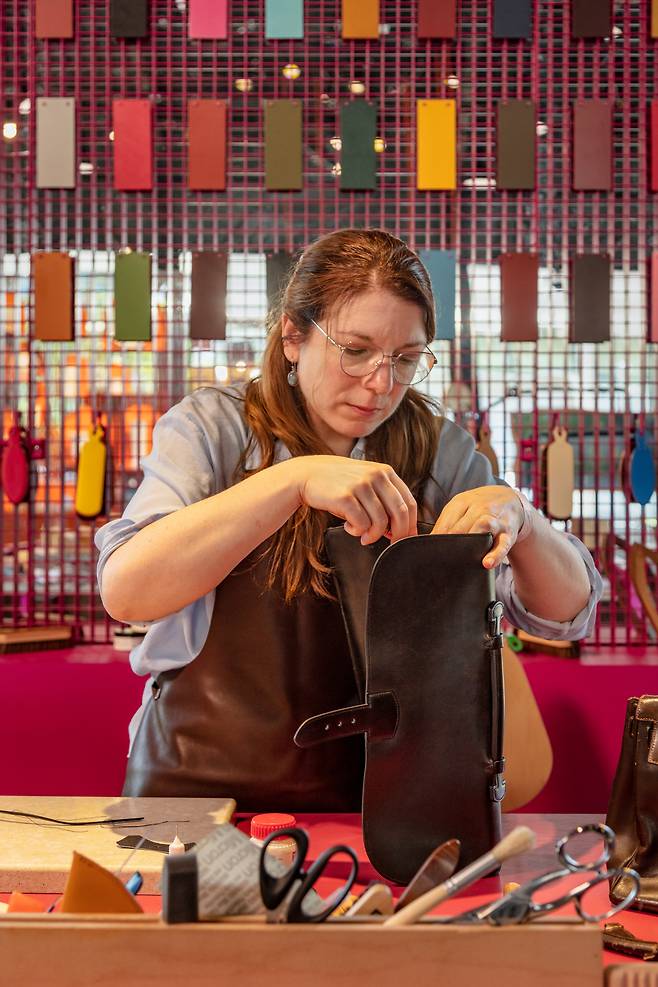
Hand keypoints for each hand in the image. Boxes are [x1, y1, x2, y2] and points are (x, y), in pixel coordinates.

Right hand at [293, 455, 416, 544]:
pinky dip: (357, 532)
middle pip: (400, 514)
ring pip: (381, 522)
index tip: (406, 539)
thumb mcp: (366, 484)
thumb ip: (384, 501)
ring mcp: (361, 485)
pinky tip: (348, 527)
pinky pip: (361, 524)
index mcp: (385, 472)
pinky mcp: (345, 496)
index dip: (411, 525)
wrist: (307, 475)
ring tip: (362, 535)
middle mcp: (376, 476)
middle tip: (390, 544)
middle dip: (398, 535)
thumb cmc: (339, 484)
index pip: (410, 503)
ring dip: (373, 535)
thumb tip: (401, 531)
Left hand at [431, 486, 524, 567]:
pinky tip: (487, 563)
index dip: (436, 538)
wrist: (510, 500)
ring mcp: (495, 519)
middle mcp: (479, 508)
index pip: (446, 521)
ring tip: (460, 559)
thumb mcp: (461, 508)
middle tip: (440, 560)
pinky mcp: (508, 533)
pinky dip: (496, 554)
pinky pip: (503, 544)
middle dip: (450, 543)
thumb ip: (445, 523)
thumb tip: (426, 542)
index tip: (428, 553)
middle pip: (461, 526)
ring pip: (483, 527)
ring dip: (472, 542)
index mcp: (462, 502)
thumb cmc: (479, 508)